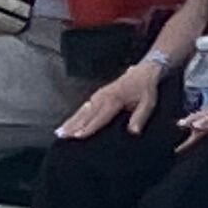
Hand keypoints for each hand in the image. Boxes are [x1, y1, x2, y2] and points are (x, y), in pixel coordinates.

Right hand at [56, 58, 170, 141]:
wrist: (144, 71)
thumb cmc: (146, 88)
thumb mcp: (148, 102)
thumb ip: (140, 116)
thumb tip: (133, 131)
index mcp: (115, 99)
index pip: (100, 116)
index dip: (89, 127)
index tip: (77, 136)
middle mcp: (104, 96)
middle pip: (86, 113)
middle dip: (73, 125)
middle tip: (60, 136)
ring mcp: (99, 95)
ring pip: (82, 110)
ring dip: (70, 121)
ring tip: (59, 132)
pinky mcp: (98, 95)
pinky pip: (84, 106)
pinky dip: (75, 115)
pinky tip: (68, 123)